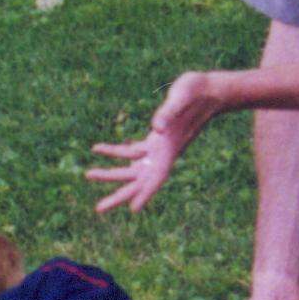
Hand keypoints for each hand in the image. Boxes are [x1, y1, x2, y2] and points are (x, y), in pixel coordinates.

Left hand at [86, 70, 222, 216]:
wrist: (209, 89)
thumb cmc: (197, 91)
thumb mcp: (181, 98)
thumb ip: (168, 113)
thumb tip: (155, 128)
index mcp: (169, 148)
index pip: (157, 178)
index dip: (146, 194)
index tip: (132, 210)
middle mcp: (163, 153)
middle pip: (139, 181)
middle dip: (119, 195)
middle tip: (98, 209)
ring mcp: (159, 147)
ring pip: (132, 168)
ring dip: (111, 173)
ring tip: (88, 175)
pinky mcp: (156, 138)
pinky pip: (132, 151)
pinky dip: (116, 152)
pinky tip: (101, 149)